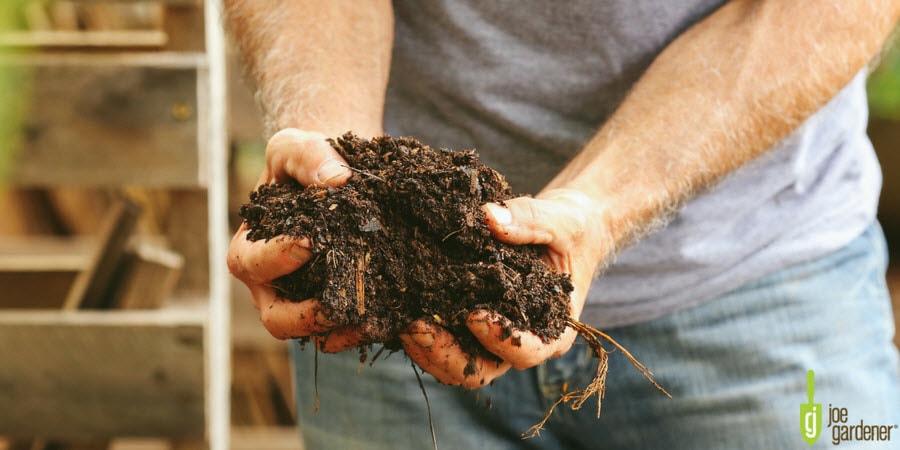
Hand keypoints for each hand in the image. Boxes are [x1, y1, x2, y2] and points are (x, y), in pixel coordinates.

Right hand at [228, 128, 364, 349]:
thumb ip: (308, 156)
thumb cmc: (306, 162)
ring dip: (342, 332)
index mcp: (251, 248)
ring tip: (373, 320)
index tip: (310, 241)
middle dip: (306, 317)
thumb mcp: (297, 146)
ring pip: (315, 334)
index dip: (276, 257)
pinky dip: (367, 328)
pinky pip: (347, 330)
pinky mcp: (338, 306)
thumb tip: (336, 180)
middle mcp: (273, 285)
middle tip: (339, 303)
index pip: (251, 263)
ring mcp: (305, 301)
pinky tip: (393, 316)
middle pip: (277, 319)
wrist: (337, 173)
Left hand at [400, 189, 609, 387]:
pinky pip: (442, 340)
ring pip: (455, 364)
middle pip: (481, 371)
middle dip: (446, 354)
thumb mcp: (560, 221)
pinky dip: (421, 332)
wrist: (562, 229)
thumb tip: (488, 216)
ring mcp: (489, 338)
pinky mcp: (466, 325)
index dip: (499, 340)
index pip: (527, 352)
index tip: (474, 314)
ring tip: (401, 321)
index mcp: (553, 331)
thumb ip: (530, 221)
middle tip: (416, 325)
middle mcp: (519, 343)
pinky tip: (398, 309)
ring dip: (426, 349)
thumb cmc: (570, 230)